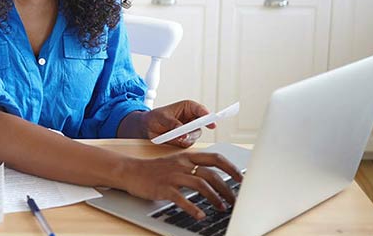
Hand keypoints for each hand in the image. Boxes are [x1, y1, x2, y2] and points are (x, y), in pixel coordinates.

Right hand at [123, 152, 242, 219]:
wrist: (131, 171)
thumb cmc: (155, 170)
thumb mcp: (176, 163)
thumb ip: (193, 167)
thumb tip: (214, 179)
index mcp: (187, 156)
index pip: (215, 158)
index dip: (231, 168)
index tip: (242, 179)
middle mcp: (182, 164)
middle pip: (211, 174)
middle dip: (227, 189)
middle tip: (235, 200)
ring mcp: (173, 175)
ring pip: (201, 184)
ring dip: (215, 198)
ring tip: (222, 208)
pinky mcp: (163, 188)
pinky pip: (181, 198)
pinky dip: (193, 208)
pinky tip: (200, 215)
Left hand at [142, 100, 214, 147]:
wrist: (146, 127)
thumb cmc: (155, 117)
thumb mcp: (162, 117)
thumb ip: (173, 124)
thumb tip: (183, 134)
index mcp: (188, 108)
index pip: (201, 110)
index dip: (207, 116)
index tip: (212, 123)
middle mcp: (191, 119)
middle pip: (201, 125)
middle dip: (194, 130)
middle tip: (186, 134)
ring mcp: (189, 130)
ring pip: (194, 136)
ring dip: (186, 138)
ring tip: (174, 137)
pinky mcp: (185, 140)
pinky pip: (187, 144)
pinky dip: (181, 144)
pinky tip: (172, 141)